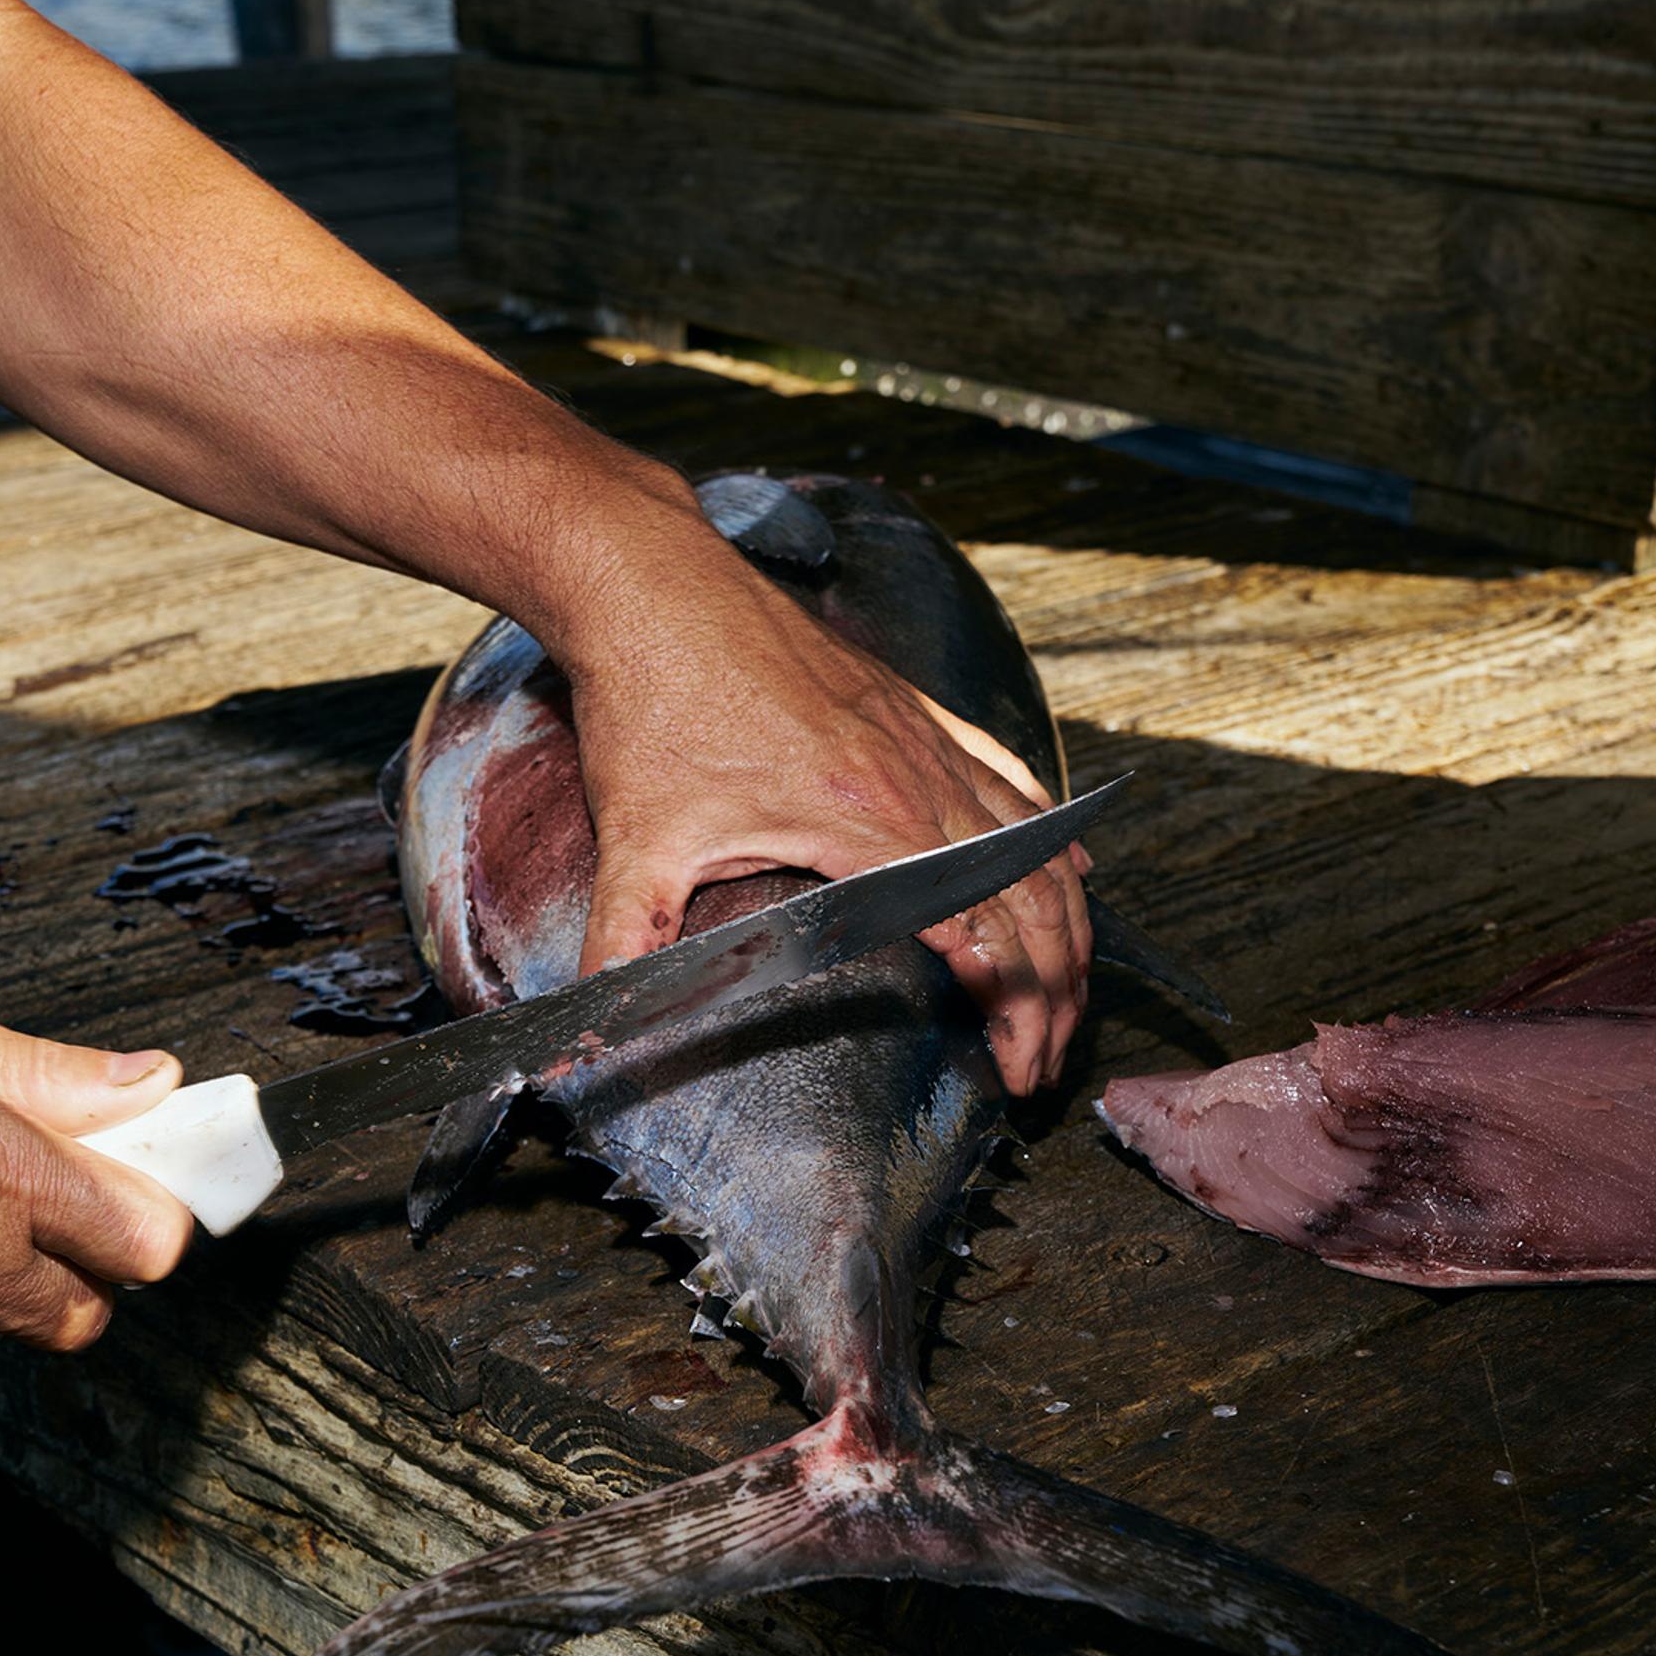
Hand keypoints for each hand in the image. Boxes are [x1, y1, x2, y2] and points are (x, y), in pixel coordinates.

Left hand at [557, 551, 1092, 1094]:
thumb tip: (582, 1037)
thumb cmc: (651, 704)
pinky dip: (1053, 835)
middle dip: (1054, 993)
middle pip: (1031, 902)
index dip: (1013, 1010)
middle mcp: (921, 783)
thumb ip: (627, 945)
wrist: (656, 588)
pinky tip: (1074, 865)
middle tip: (1040, 1060)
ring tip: (1067, 989)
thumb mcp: (636, 840)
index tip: (1012, 1068)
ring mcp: (928, 742)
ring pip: (1038, 847)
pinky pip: (1012, 780)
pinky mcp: (919, 712)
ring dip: (1066, 928)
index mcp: (868, 825)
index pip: (982, 936)